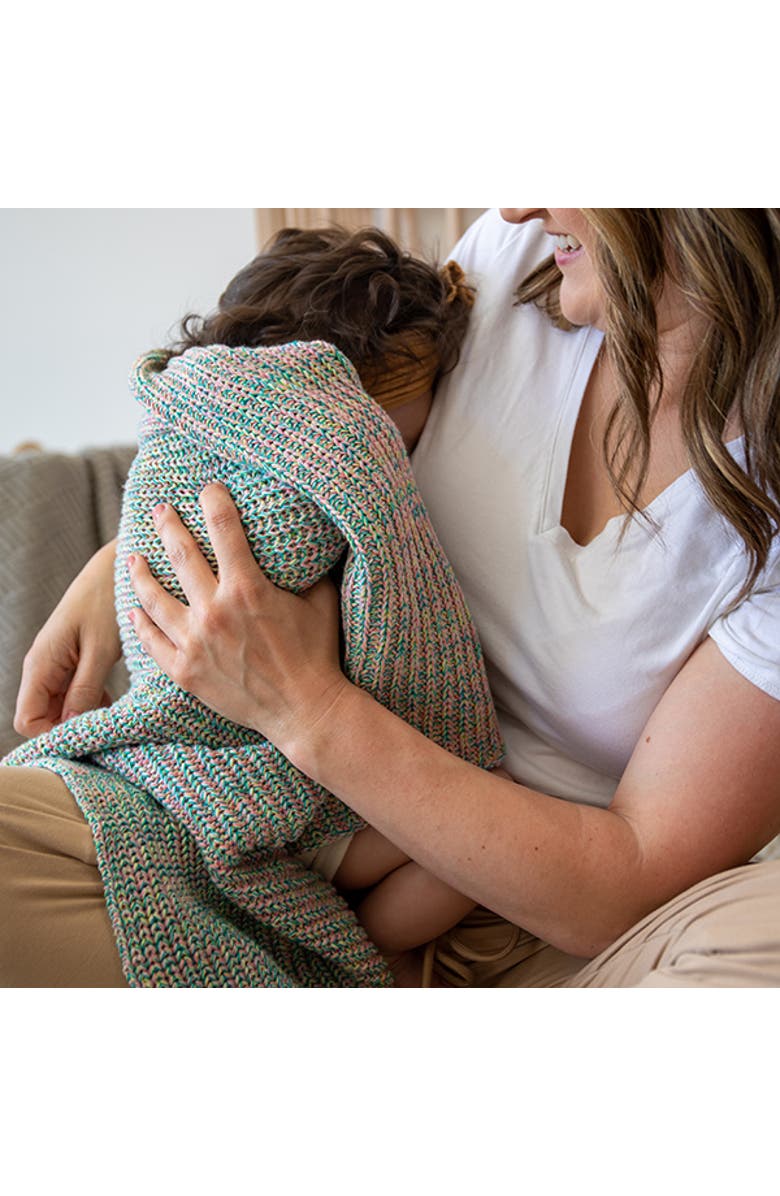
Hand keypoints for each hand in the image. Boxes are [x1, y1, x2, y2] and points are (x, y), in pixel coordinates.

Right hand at [14, 539, 119, 735]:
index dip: (53, 735)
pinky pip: (72, 693)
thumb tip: (72, 725)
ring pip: (58, 707)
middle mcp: (42, 667)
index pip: (27, 720)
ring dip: (81, 716)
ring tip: (112, 719)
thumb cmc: (108, 601)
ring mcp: (56, 664)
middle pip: (42, 717)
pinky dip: (89, 702)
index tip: (87, 739)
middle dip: (69, 728)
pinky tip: (113, 701)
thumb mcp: (101, 648)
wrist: (116, 567)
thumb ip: (85, 688)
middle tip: (104, 732)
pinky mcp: (72, 660)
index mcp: (41, 664)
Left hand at [128, 484, 349, 748]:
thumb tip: (318, 539)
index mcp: (247, 588)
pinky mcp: (186, 671)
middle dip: (168, 525)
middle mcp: (215, 611)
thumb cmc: (318, 653)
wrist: (304, 710)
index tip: (209, 489)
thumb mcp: (321, 602)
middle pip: (181, 554)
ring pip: (154, 598)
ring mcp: (196, 642)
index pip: (224, 528)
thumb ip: (313, 569)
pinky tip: (134, 611)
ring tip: (133, 558)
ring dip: (141, 573)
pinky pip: (153, 642)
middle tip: (159, 510)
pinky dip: (141, 624)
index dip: (214, 501)